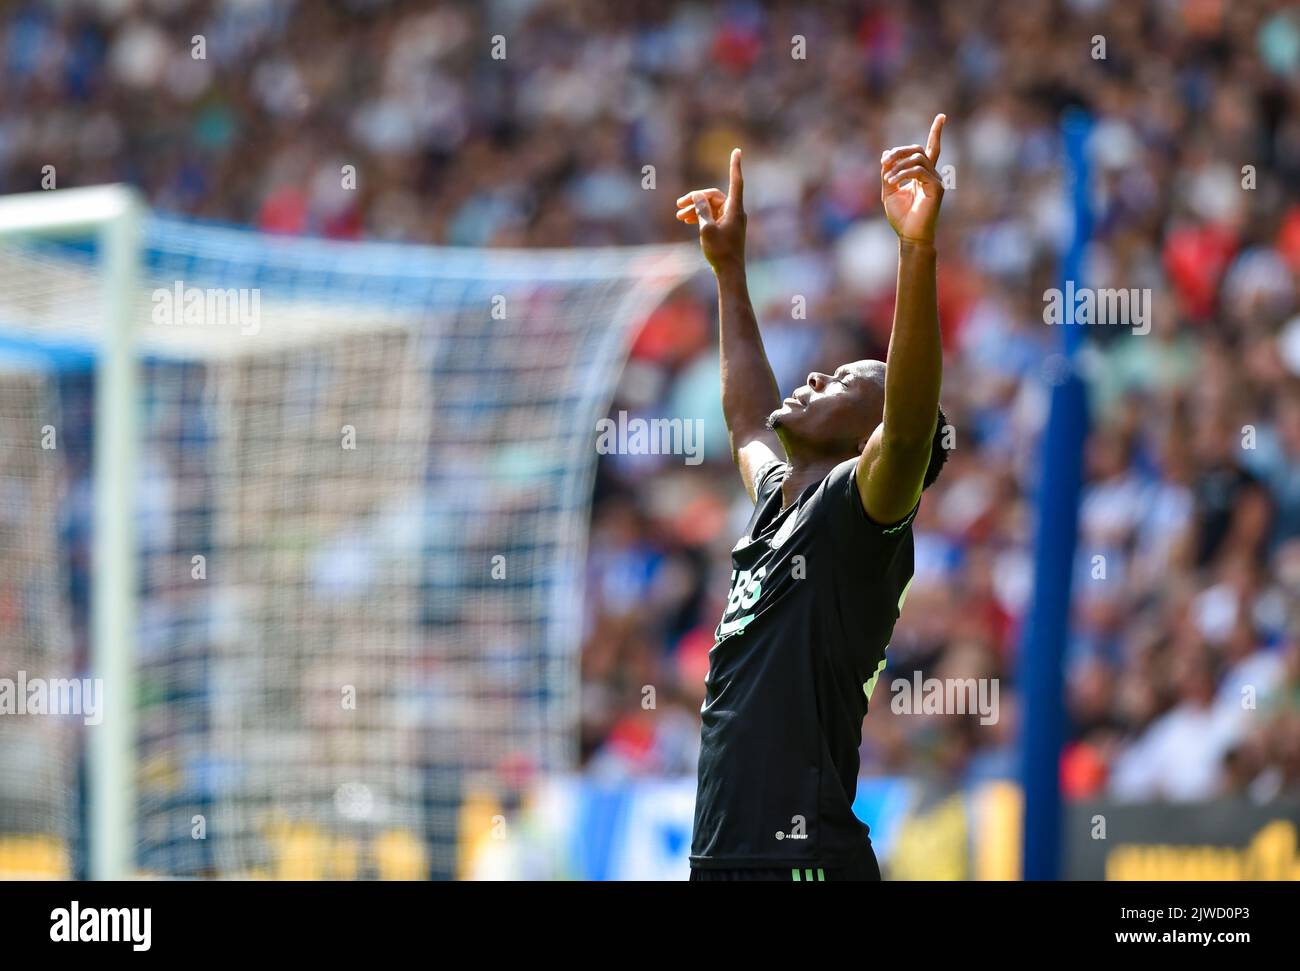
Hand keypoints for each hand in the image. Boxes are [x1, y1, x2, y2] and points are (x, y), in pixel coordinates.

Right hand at [676, 148, 745, 271]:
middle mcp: (735, 211)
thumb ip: (702, 210)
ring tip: (679, 216)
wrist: (730, 272)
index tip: (737, 151)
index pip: (736, 181)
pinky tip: (686, 220)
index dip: (735, 165)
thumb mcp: (707, 229)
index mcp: (735, 209)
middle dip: (695, 198)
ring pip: (711, 207)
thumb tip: (698, 195)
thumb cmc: (720, 251)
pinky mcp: (726, 227)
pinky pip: (712, 215)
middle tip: (678, 205)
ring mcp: (731, 219)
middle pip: (713, 196)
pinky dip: (700, 216)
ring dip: (695, 209)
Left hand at [881, 113, 945, 245]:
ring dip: (899, 164)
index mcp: (922, 175)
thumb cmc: (900, 217)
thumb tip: (887, 153)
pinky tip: (892, 181)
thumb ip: (889, 172)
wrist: (909, 235)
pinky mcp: (937, 188)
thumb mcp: (889, 191)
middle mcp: (932, 175)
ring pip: (918, 158)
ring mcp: (936, 181)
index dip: (937, 132)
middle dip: (900, 150)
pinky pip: (919, 171)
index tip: (942, 116)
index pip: (931, 149)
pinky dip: (903, 173)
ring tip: (887, 178)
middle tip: (885, 160)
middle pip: (919, 150)